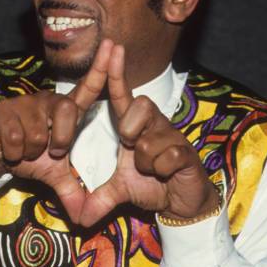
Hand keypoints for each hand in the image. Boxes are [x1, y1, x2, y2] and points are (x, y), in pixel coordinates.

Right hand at [0, 40, 113, 222]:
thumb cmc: (27, 155)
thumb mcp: (52, 174)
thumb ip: (72, 189)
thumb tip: (85, 216)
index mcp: (66, 112)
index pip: (88, 89)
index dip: (103, 69)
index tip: (116, 45)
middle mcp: (50, 102)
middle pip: (68, 113)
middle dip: (59, 140)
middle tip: (49, 150)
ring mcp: (27, 104)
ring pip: (41, 132)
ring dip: (33, 151)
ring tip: (25, 149)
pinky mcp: (5, 111)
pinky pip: (19, 139)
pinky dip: (15, 153)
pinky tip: (10, 150)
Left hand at [79, 45, 219, 226]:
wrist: (183, 203)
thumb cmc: (154, 186)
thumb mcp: (121, 192)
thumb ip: (99, 197)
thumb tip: (79, 217)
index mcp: (137, 127)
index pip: (124, 97)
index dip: (116, 74)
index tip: (112, 49)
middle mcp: (156, 125)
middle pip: (140, 106)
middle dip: (131, 129)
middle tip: (132, 148)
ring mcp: (173, 137)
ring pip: (149, 140)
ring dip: (146, 162)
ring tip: (153, 170)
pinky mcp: (187, 152)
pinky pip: (167, 156)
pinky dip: (161, 170)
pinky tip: (168, 174)